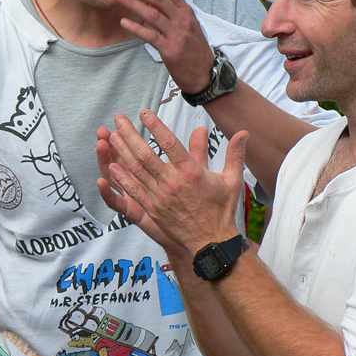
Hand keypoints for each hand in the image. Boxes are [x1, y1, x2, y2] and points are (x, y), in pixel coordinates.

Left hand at [97, 110, 247, 254]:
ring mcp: (160, 197)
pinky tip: (110, 166)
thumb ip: (235, 154)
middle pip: (146, 154)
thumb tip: (244, 133)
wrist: (211, 242)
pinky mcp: (152, 209)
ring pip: (136, 170)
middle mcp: (173, 183)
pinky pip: (133, 191)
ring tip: (111, 136)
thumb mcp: (232, 180)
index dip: (155, 126)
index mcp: (191, 172)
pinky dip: (121, 178)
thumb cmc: (222, 210)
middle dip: (130, 135)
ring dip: (121, 151)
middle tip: (119, 119)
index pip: (170, 143)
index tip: (144, 113)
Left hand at [109, 0, 213, 92]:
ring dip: (131, 2)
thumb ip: (172, 12)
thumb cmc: (193, 49)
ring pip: (152, 14)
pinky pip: (151, 36)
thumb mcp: (187, 25)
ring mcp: (177, 34)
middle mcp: (182, 19)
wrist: (206, 75)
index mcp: (185, 11)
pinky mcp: (171, 50)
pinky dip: (136, 28)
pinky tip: (123, 21)